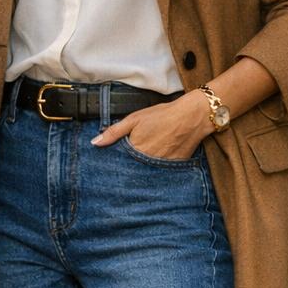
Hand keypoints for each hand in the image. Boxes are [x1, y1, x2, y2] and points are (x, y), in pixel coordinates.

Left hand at [90, 90, 209, 160]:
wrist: (192, 117)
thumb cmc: (163, 115)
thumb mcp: (134, 119)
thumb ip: (114, 132)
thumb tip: (95, 143)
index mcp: (135, 150)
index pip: (120, 164)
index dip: (116, 163)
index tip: (112, 164)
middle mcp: (148, 162)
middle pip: (133, 170)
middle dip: (129, 168)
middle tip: (132, 160)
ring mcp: (162, 167)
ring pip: (146, 173)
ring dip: (143, 168)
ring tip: (147, 157)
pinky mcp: (174, 168)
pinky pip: (162, 172)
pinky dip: (158, 168)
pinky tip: (159, 158)